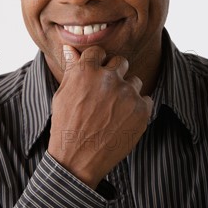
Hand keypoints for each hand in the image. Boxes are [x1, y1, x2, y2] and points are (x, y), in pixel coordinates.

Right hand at [47, 44, 152, 188]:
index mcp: (86, 70)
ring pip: (134, 81)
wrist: (77, 160)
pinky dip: (136, 108)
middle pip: (121, 62)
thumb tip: (70, 48)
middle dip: (114, 74)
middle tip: (105, 95)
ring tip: (113, 111)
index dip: (97, 64)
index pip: (98, 51)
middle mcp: (109, 78)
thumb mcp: (62, 95)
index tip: (95, 76)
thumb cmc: (66, 126)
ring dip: (126, 92)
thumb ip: (72, 69)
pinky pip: (145, 100)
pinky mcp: (142, 110)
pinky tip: (122, 121)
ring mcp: (127, 94)